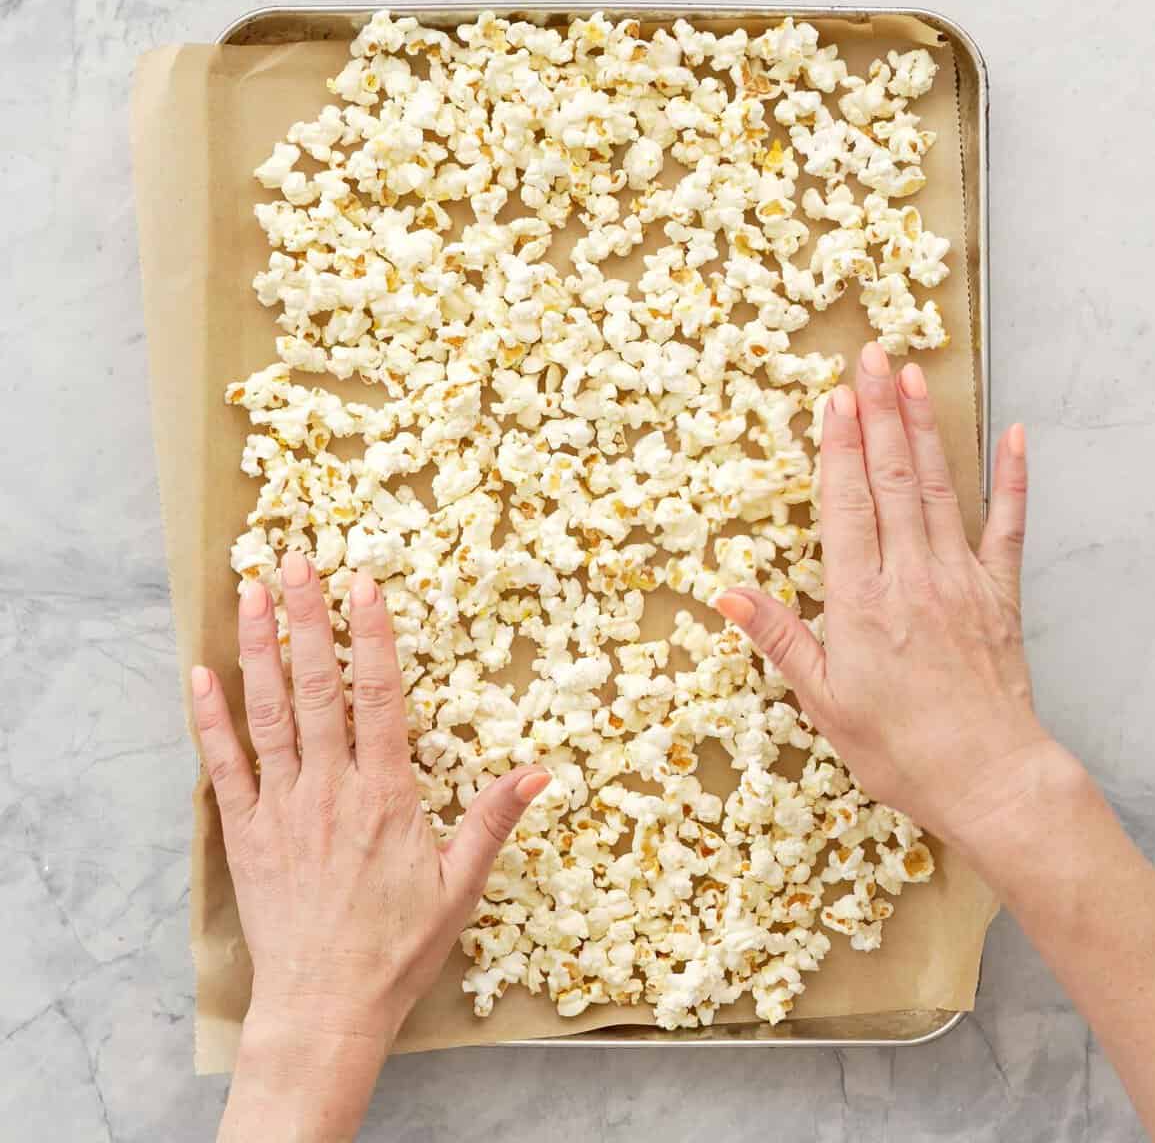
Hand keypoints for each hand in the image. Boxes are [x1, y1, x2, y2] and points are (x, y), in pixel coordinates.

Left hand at [191, 553, 546, 1140]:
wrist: (325, 1008)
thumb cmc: (397, 947)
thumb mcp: (461, 885)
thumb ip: (494, 821)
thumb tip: (540, 771)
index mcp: (385, 795)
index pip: (380, 698)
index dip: (373, 637)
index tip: (364, 584)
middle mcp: (329, 789)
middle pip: (318, 688)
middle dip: (307, 619)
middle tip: (297, 560)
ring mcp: (282, 807)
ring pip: (269, 713)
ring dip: (260, 650)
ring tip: (253, 593)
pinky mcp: (246, 833)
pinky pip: (223, 766)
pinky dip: (210, 720)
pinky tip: (200, 675)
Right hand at [715, 342, 1054, 846]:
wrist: (988, 778)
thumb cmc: (898, 747)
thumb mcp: (821, 700)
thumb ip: (777, 637)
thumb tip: (726, 592)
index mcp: (860, 599)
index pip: (846, 504)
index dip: (839, 447)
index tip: (835, 398)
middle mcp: (910, 575)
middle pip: (890, 478)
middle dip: (879, 413)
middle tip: (872, 357)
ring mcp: (960, 578)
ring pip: (938, 487)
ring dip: (924, 428)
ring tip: (914, 377)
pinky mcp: (998, 594)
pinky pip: (1007, 526)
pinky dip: (1012, 479)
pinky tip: (1013, 436)